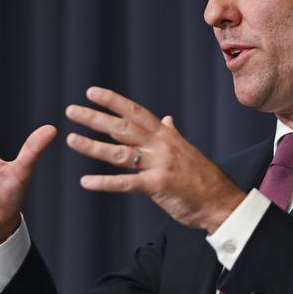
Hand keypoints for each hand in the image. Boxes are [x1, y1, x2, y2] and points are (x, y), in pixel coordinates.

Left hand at [65, 87, 245, 232]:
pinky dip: (105, 183)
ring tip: (71, 140)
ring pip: (120, 153)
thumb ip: (172, 133)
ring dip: (93, 146)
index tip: (92, 92)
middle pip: (123, 128)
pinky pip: (126, 183)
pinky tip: (86, 182)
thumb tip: (167, 118)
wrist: (221, 201)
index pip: (136, 112)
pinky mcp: (158, 186)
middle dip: (95, 118)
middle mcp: (161, 145)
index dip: (113, 101)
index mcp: (166, 135)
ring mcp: (159, 165)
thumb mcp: (186, 149)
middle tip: (71, 111)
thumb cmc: (202, 177)